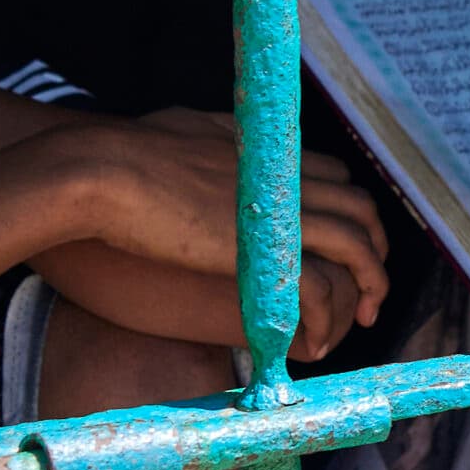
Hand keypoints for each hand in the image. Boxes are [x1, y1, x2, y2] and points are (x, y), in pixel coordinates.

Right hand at [58, 114, 390, 325]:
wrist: (94, 171)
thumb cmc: (113, 153)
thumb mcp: (179, 130)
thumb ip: (208, 138)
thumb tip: (201, 138)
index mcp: (265, 150)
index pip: (337, 177)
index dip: (351, 214)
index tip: (346, 245)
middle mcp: (284, 177)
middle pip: (362, 210)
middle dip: (375, 251)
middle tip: (369, 288)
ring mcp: (280, 212)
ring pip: (358, 248)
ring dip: (370, 285)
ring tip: (364, 319)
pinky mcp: (266, 252)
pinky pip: (321, 287)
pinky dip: (328, 316)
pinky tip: (316, 339)